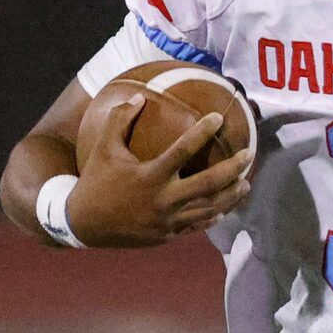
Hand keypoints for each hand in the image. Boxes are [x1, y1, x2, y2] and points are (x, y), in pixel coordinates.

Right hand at [67, 95, 254, 246]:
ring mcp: (167, 221)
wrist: (84, 225)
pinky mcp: (167, 235)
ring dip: (229, 196)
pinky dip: (212, 216)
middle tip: (249, 156)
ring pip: (208, 209)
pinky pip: (196, 226)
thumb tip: (138, 97)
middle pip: (207, 185)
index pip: (182, 150)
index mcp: (150, 176)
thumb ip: (119, 120)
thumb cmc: (96, 182)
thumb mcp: (103, 149)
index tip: (218, 118)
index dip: (202, 133)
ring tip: (246, 184)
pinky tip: (224, 208)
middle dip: (232, 170)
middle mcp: (163, 200)